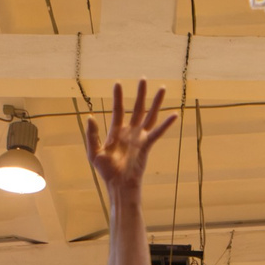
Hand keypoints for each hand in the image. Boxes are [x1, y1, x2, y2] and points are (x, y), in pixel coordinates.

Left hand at [81, 82, 176, 199]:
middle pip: (137, 108)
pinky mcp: (147, 145)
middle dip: (140, 94)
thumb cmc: (106, 171)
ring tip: (162, 88)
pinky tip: (174, 113)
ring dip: (156, 103)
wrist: (119, 185)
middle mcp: (130, 132)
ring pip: (150, 116)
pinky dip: (166, 123)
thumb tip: (90, 117)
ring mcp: (140, 138)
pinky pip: (158, 132)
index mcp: (116, 132)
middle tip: (143, 79)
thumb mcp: (93, 152)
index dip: (117, 97)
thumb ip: (92, 135)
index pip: (118, 110)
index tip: (118, 83)